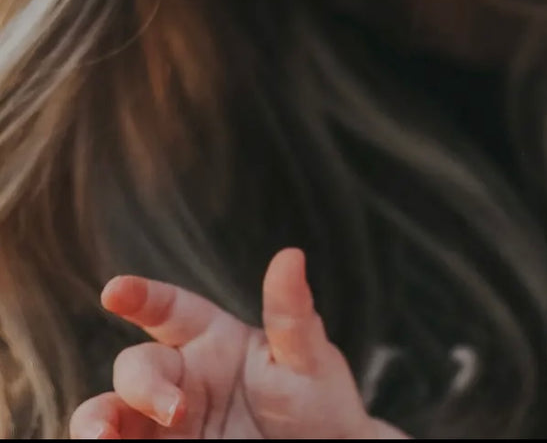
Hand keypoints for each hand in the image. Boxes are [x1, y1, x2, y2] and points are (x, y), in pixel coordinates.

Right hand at [69, 248, 406, 439]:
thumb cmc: (316, 402)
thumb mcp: (307, 359)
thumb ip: (291, 315)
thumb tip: (291, 255)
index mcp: (211, 338)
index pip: (167, 308)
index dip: (140, 295)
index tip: (115, 290)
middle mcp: (179, 376)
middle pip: (136, 366)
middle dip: (143, 385)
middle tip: (175, 411)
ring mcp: (164, 423)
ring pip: (109, 411)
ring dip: (96, 421)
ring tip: (101, 439)